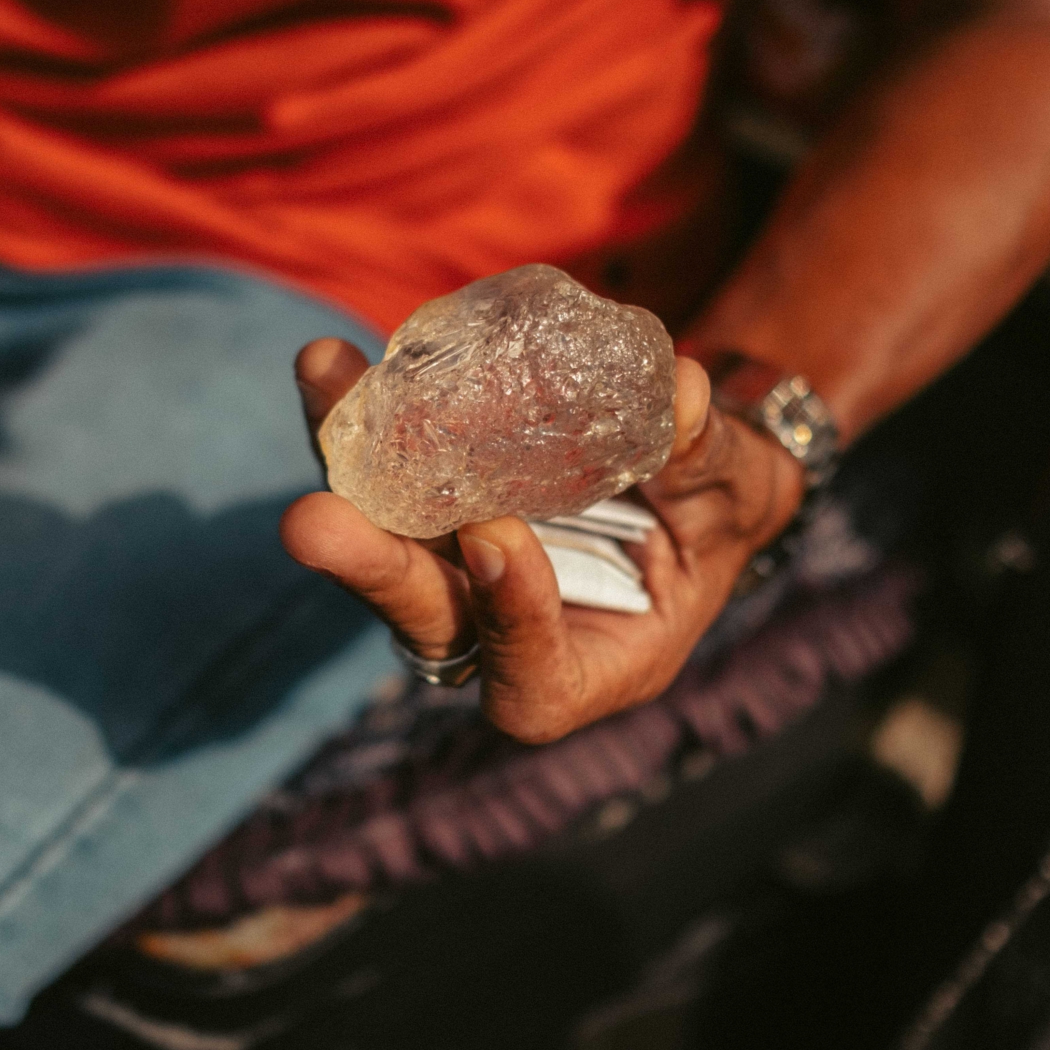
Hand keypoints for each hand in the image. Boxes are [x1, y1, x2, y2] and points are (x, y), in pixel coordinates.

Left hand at [281, 338, 804, 742]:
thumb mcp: (737, 493)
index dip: (508, 619)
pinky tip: (331, 366)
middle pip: (424, 620)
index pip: (530, 683)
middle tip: (312, 523)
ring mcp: (455, 576)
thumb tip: (683, 393)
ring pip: (382, 545)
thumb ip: (710, 457)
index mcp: (591, 669)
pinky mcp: (427, 517)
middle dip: (371, 567)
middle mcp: (503, 637)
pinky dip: (355, 426)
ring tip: (322, 386)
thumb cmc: (723, 510)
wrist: (682, 477)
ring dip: (343, 471)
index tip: (497, 536)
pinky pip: (378, 483)